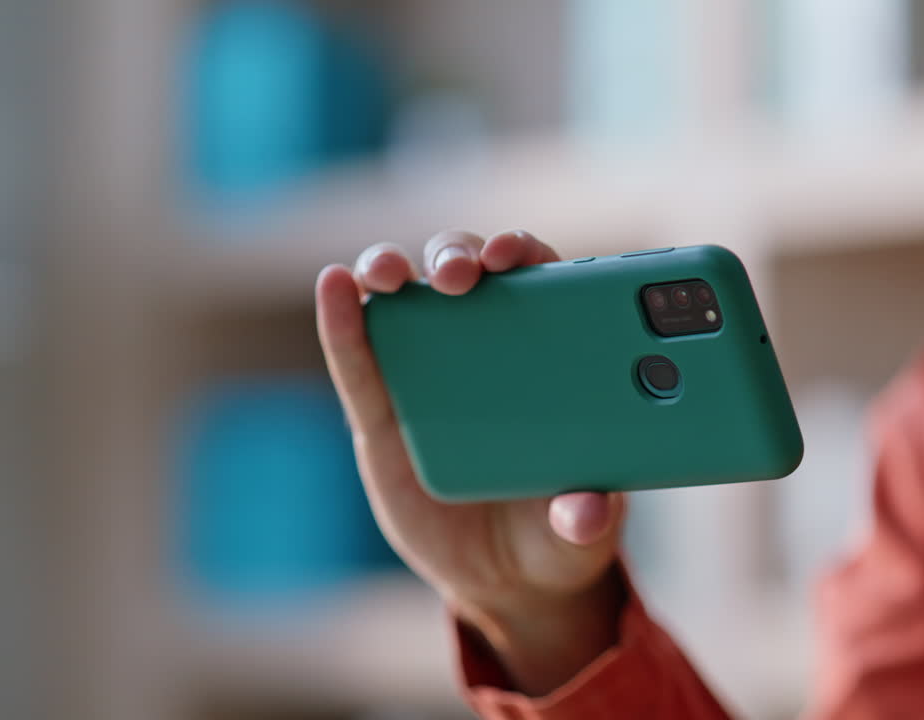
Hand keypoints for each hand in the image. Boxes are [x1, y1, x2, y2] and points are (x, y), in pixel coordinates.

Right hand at [316, 229, 626, 694]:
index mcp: (548, 355)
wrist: (505, 581)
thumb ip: (588, 516)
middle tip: (459, 274)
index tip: (513, 255)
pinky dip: (343, 322)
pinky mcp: (382, 418)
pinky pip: (358, 364)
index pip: (536, 279)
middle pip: (465, 274)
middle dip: (457, 256)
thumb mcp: (583, 529)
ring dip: (390, 269)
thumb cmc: (559, 531)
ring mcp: (427, 376)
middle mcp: (484, 349)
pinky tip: (334, 287)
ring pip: (404, 301)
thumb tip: (586, 512)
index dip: (522, 252)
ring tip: (388, 274)